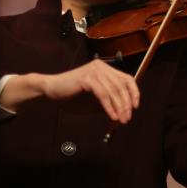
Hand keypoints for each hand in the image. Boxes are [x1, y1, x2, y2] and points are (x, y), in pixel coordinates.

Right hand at [0, 59, 139, 122]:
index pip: (126, 78)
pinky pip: (103, 94)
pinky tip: (111, 116)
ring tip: (120, 120)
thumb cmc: (71, 97)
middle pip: (121, 85)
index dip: (134, 92)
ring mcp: (94, 71)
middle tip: (126, 119)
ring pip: (113, 90)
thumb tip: (124, 114)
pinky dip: (109, 107)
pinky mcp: (87, 78)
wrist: (51, 91)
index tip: (135, 107)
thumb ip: (108, 104)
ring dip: (119, 107)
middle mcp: (101, 67)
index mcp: (104, 69)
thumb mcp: (94, 102)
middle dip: (126, 104)